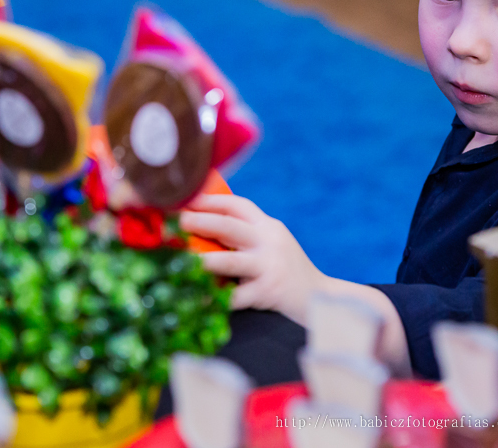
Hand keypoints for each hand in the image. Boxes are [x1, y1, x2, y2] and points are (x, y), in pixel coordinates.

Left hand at [180, 194, 326, 323]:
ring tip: (181, 260)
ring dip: (204, 261)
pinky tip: (197, 299)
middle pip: (230, 227)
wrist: (318, 296)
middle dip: (201, 222)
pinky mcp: (267, 292)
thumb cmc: (286, 268)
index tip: (186, 199)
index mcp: (268, 227)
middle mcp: (269, 242)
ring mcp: (269, 267)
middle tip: (178, 221)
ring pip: (231, 262)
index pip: (238, 206)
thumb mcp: (272, 242)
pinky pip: (236, 297)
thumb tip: (200, 227)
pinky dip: (215, 299)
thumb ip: (246, 233)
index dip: (210, 201)